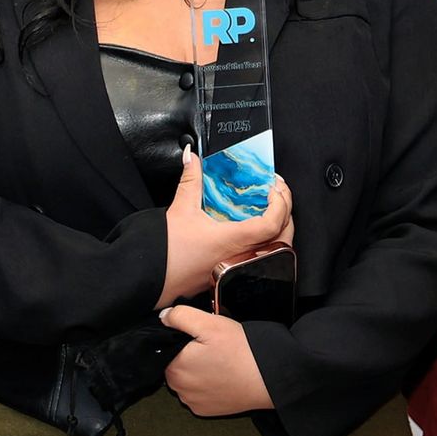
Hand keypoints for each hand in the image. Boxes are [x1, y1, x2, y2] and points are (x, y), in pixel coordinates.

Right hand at [159, 146, 293, 308]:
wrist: (150, 278)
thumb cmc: (165, 251)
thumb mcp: (180, 208)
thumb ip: (191, 179)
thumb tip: (192, 157)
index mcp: (233, 241)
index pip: (271, 224)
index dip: (280, 203)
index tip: (273, 187)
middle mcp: (241, 258)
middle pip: (283, 237)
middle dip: (286, 211)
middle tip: (276, 191)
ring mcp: (240, 270)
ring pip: (276, 250)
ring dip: (280, 227)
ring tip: (271, 207)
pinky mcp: (234, 275)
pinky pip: (262, 258)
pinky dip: (268, 241)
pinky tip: (257, 228)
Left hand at [159, 304, 274, 415]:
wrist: (267, 380)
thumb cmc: (240, 352)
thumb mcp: (210, 323)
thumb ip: (181, 316)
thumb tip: (163, 317)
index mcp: (175, 367)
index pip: (167, 349)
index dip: (182, 340)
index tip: (201, 338)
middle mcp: (180, 389)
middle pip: (175, 365)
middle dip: (188, 355)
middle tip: (212, 348)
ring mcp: (193, 402)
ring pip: (187, 380)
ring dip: (196, 371)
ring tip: (219, 362)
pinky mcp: (206, 411)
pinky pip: (198, 394)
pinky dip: (206, 385)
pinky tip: (221, 376)